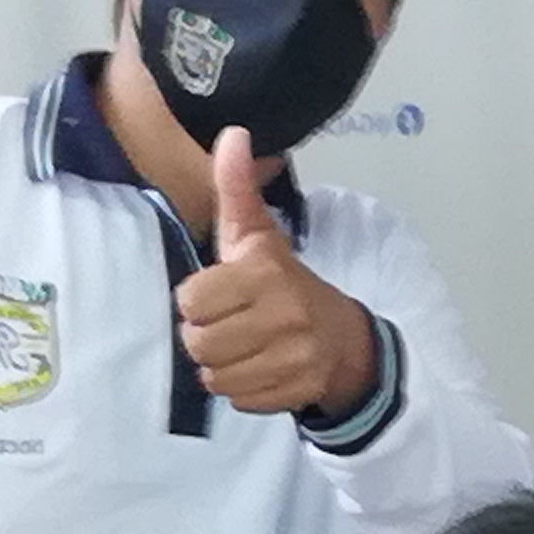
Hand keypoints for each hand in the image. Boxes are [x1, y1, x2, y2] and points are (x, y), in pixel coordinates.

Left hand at [174, 126, 380, 418]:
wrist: (342, 338)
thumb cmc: (282, 282)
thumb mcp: (257, 235)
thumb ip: (237, 189)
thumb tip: (232, 134)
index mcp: (265, 274)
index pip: (191, 301)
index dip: (197, 300)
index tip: (218, 294)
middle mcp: (282, 316)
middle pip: (198, 343)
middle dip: (204, 337)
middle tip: (227, 324)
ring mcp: (293, 358)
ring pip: (215, 377)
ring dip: (220, 366)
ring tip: (241, 347)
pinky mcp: (296, 391)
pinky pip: (239, 399)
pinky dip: (242, 388)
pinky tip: (258, 367)